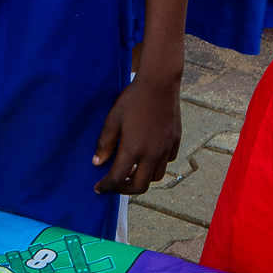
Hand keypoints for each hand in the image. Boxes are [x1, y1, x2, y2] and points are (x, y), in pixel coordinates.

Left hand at [91, 77, 181, 195]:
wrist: (159, 83)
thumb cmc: (133, 99)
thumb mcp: (112, 120)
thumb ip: (105, 144)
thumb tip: (97, 162)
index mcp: (133, 150)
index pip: (117, 179)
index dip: (106, 186)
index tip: (99, 188)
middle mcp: (152, 154)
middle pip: (140, 186)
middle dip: (125, 189)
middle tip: (115, 184)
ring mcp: (165, 149)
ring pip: (155, 176)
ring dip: (142, 178)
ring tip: (131, 170)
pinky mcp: (174, 141)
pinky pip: (166, 162)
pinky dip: (155, 165)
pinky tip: (148, 155)